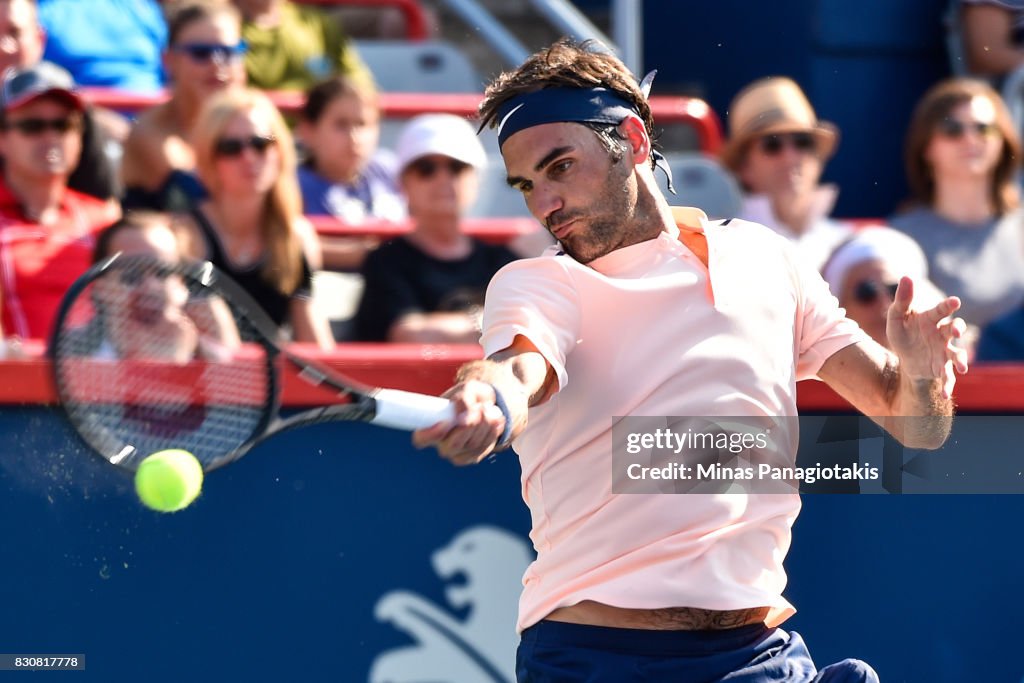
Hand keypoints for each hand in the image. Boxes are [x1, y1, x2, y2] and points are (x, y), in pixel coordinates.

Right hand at [412, 380, 506, 465]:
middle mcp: (441, 443)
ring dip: (485, 424)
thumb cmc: (470, 396)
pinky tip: (494, 419)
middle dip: (470, 426)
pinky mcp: (472, 457)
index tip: (446, 421)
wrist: (486, 405)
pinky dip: (492, 431)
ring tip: (487, 409)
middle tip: (480, 408)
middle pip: (453, 445)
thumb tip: (463, 416)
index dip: (431, 434)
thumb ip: (463, 400)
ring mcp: (457, 453)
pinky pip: (484, 447)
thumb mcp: (467, 389)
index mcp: (431, 425)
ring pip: (472, 445)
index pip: (421, 438)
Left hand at [886, 276, 968, 398]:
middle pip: (955, 329)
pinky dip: (948, 385)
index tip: (954, 301)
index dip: (948, 305)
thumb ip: (902, 299)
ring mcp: (943, 351)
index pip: (941, 310)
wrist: (905, 356)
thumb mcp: (896, 317)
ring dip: (961, 360)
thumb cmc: (903, 332)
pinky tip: (946, 395)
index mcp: (931, 319)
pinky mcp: (941, 367)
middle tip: (957, 330)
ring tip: (962, 368)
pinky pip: (947, 377)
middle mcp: (942, 334)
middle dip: (958, 328)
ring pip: (957, 354)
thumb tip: (906, 277)